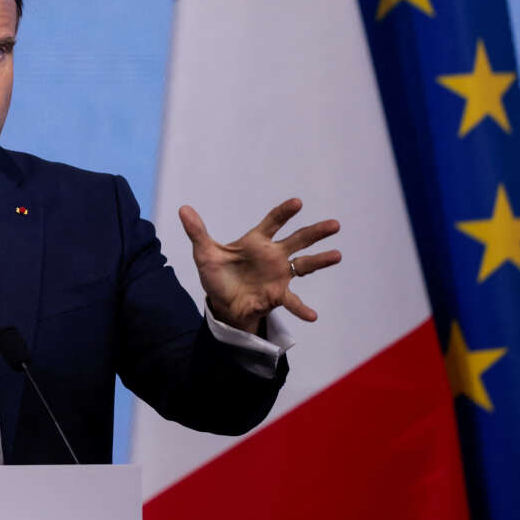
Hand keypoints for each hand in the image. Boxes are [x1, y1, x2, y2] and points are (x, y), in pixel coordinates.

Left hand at [180, 198, 340, 333]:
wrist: (222, 303)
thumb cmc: (217, 275)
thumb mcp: (205, 253)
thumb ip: (197, 232)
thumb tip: (183, 209)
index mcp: (256, 241)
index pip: (273, 222)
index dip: (284, 213)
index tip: (297, 203)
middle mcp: (273, 255)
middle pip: (298, 240)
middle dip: (315, 232)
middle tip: (335, 224)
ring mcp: (279, 275)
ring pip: (305, 265)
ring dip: (321, 261)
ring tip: (337, 255)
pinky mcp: (278, 295)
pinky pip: (293, 301)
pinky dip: (302, 308)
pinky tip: (313, 316)